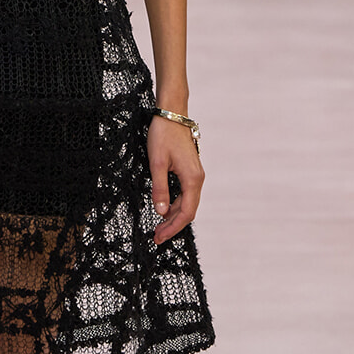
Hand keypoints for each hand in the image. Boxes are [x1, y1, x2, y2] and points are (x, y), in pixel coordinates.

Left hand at [147, 114, 203, 245]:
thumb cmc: (163, 135)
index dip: (172, 228)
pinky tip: (164, 209)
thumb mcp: (156, 163)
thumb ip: (159, 188)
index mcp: (192, 180)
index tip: (159, 237)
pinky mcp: (189, 171)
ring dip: (173, 216)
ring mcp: (194, 175)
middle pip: (188, 211)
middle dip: (172, 226)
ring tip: (158, 227)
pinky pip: (185, 194)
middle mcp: (197, 179)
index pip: (185, 213)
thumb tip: (160, 212)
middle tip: (156, 237)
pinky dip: (175, 205)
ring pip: (186, 203)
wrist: (172, 115)